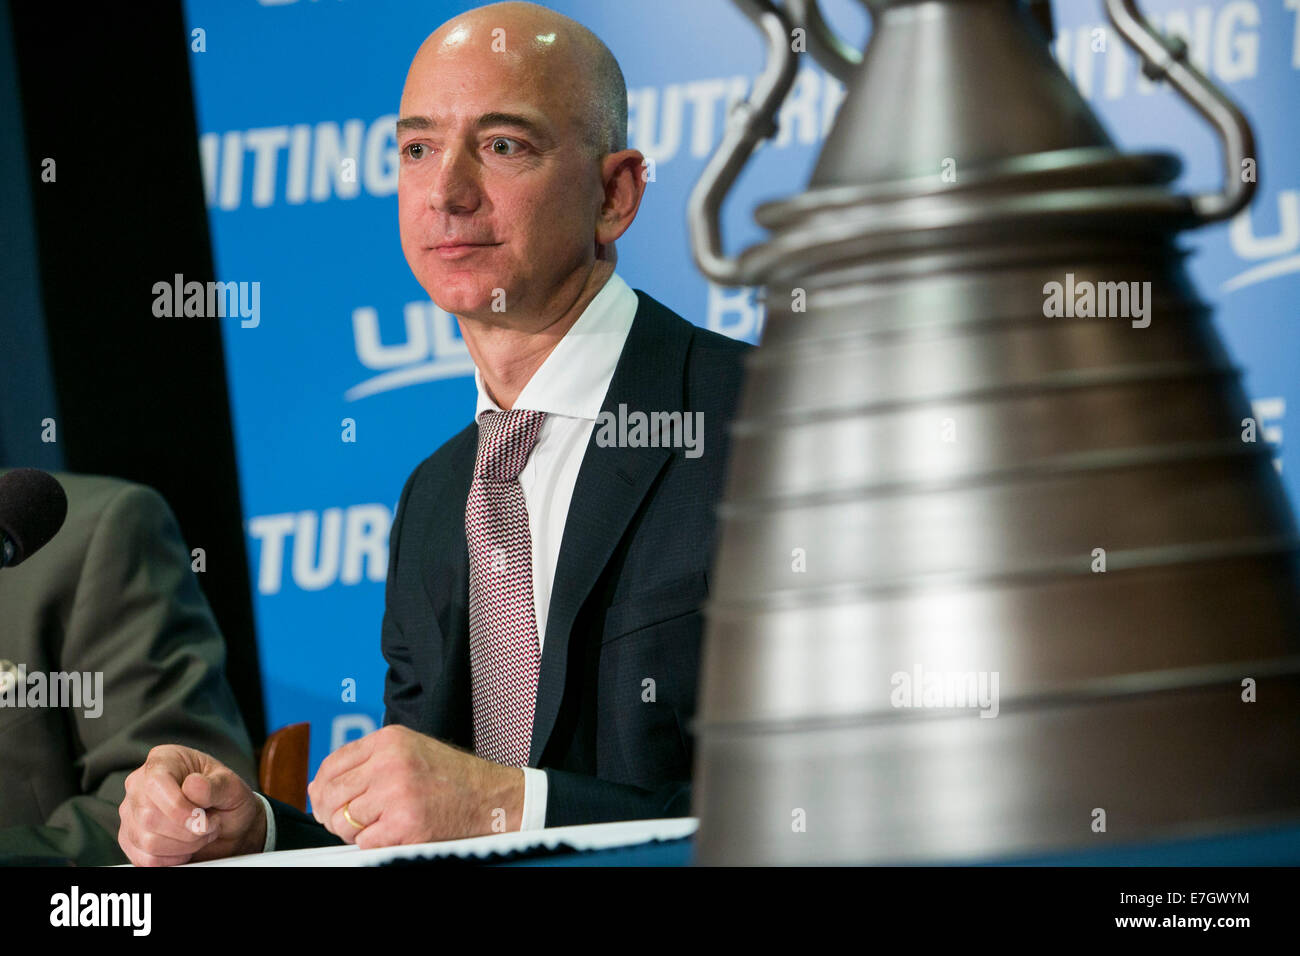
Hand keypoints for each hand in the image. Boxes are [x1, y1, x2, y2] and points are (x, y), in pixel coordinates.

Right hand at [118, 745, 265, 865]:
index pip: (156, 784)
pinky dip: (171, 860)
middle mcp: (140, 784)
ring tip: (200, 834)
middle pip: (149, 817)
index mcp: (164, 759)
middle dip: (187, 830)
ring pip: (147, 841)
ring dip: (183, 846)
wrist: (230, 825)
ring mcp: (131, 812)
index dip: (179, 807)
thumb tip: (193, 786)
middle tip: (209, 825)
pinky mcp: (130, 839)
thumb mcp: (232, 786)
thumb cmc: (228, 799)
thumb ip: (216, 785)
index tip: (202, 818)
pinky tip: (186, 848)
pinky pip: (144, 859)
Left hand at [308, 724, 523, 847]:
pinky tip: (393, 834)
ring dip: (354, 832)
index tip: (327, 801)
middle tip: (349, 822)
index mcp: (389, 740)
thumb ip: (368, 762)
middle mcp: (389, 762)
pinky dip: (374, 845)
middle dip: (333, 814)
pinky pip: (364, 843)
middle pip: (330, 794)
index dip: (323, 789)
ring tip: (378, 826)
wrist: (491, 797)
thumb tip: (319, 788)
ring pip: (343, 821)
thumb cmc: (452, 777)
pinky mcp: (405, 824)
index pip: (332, 764)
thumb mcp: (410, 751)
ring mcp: (397, 793)